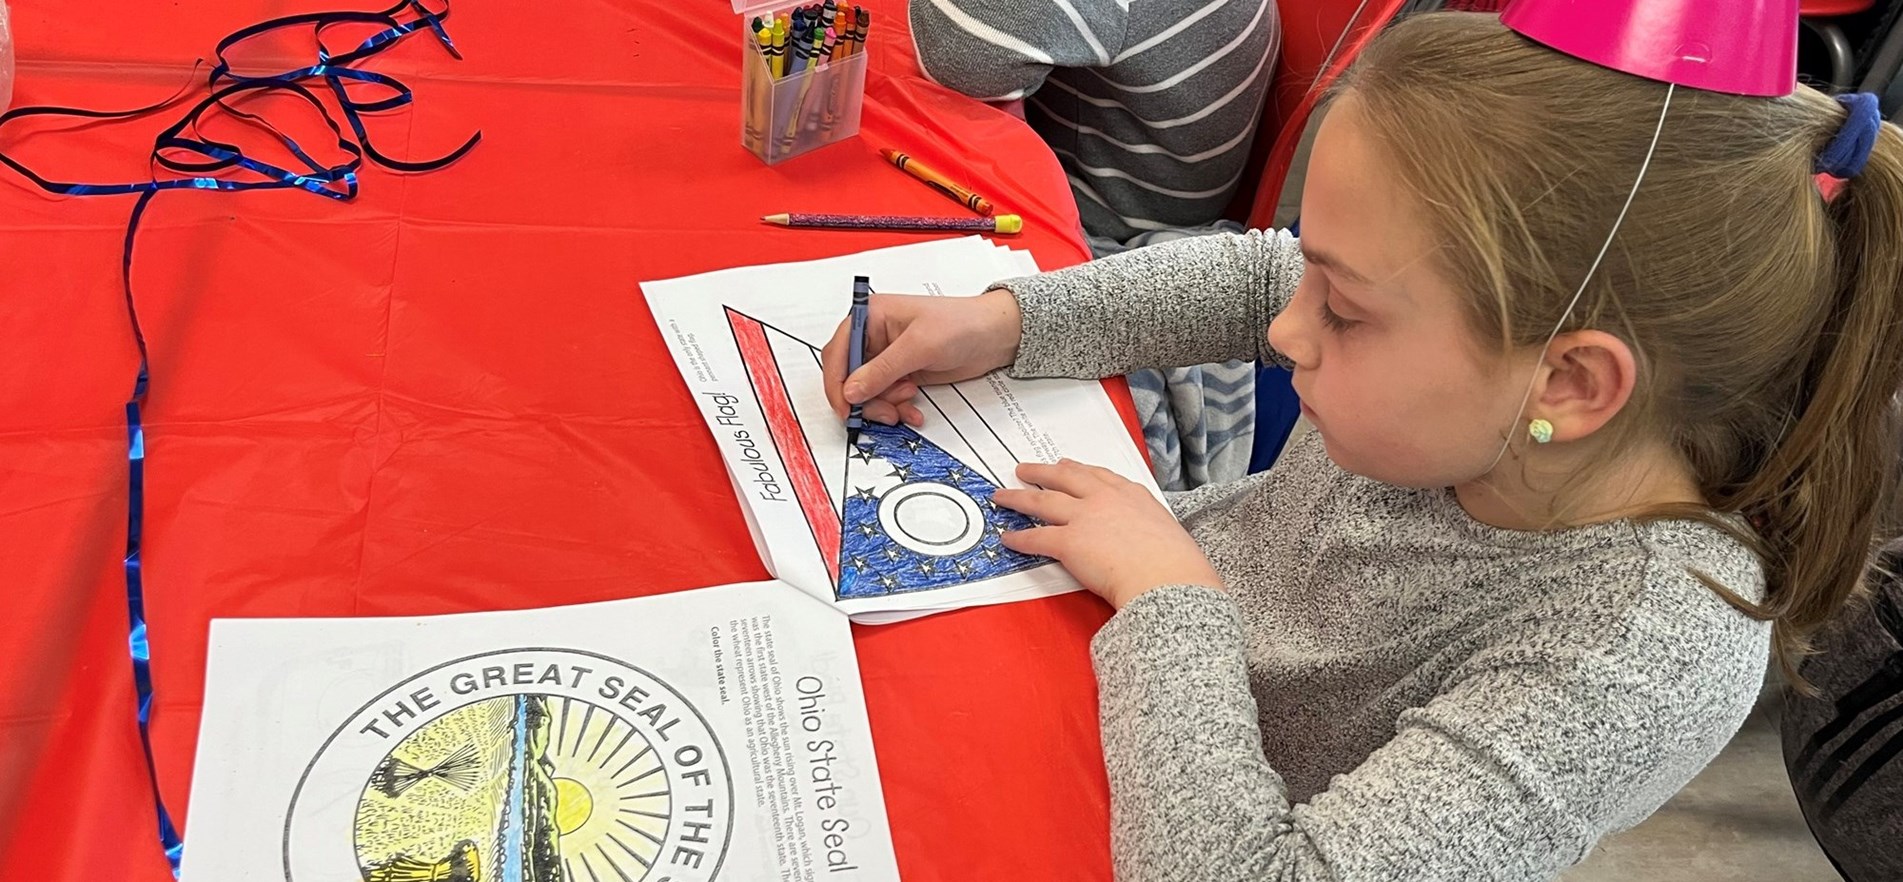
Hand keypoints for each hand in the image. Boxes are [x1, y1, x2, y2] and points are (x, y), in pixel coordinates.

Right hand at [821, 288, 1021, 426]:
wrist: (994, 336)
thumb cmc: (961, 324)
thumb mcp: (919, 346)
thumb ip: (882, 370)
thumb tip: (851, 390)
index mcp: (871, 316)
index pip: (839, 351)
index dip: (837, 382)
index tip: (846, 407)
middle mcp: (875, 336)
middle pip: (850, 376)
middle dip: (865, 399)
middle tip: (884, 413)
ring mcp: (888, 357)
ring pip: (868, 392)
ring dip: (884, 405)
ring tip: (907, 404)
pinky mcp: (902, 373)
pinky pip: (887, 398)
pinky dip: (897, 408)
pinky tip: (913, 409)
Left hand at [994, 460, 1222, 608]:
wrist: (1167, 579)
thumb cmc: (1176, 565)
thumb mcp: (1167, 532)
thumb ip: (1148, 529)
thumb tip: (1145, 544)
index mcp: (1132, 495)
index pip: (1098, 476)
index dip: (1078, 470)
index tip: (1066, 465)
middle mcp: (1105, 499)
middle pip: (1065, 479)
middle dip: (1042, 472)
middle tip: (1025, 468)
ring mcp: (1085, 518)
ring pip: (1042, 502)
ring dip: (1019, 497)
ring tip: (1003, 495)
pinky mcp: (1068, 542)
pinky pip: (1036, 538)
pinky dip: (1019, 538)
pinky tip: (1007, 538)